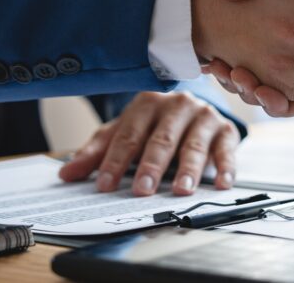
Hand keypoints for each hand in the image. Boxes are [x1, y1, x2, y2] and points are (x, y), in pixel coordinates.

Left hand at [57, 91, 238, 195]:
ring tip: (182, 190)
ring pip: (194, 145)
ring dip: (188, 169)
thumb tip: (67, 173)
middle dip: (151, 166)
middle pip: (161, 139)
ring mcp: (203, 117)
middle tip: (142, 189)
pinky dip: (225, 167)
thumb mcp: (124, 134)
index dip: (115, 161)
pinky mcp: (226, 130)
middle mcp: (177, 106)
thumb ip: (97, 153)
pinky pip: (226, 150)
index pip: (128, 136)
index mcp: (147, 104)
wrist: (193, 111)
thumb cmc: (155, 126)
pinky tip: (221, 183)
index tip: (105, 185)